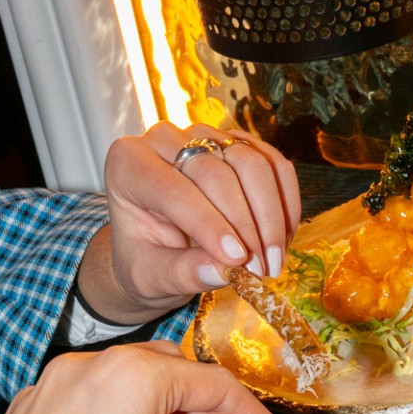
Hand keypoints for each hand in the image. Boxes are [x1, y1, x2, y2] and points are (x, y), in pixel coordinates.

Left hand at [76, 122, 300, 324]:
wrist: (157, 248)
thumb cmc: (145, 260)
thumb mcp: (150, 277)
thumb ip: (180, 274)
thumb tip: (223, 271)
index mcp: (127, 164)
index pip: (172, 189)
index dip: (208, 224)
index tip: (236, 260)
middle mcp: (164, 139)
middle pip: (215, 171)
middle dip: (244, 225)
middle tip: (259, 270)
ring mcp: (205, 136)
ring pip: (251, 162)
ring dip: (270, 216)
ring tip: (272, 261)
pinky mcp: (238, 143)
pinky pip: (273, 165)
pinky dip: (285, 204)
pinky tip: (283, 240)